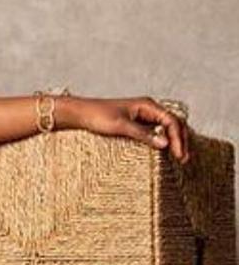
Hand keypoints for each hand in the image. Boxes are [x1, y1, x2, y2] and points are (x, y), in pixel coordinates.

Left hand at [64, 95, 189, 163]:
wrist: (81, 114)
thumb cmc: (97, 116)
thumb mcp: (120, 126)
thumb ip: (142, 134)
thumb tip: (165, 143)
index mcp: (147, 105)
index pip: (171, 121)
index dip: (178, 138)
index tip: (179, 155)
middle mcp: (148, 109)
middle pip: (173, 123)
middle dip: (181, 140)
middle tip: (184, 159)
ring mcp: (144, 117)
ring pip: (167, 128)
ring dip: (175, 141)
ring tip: (180, 158)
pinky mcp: (137, 125)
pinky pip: (156, 132)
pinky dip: (164, 142)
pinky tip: (165, 153)